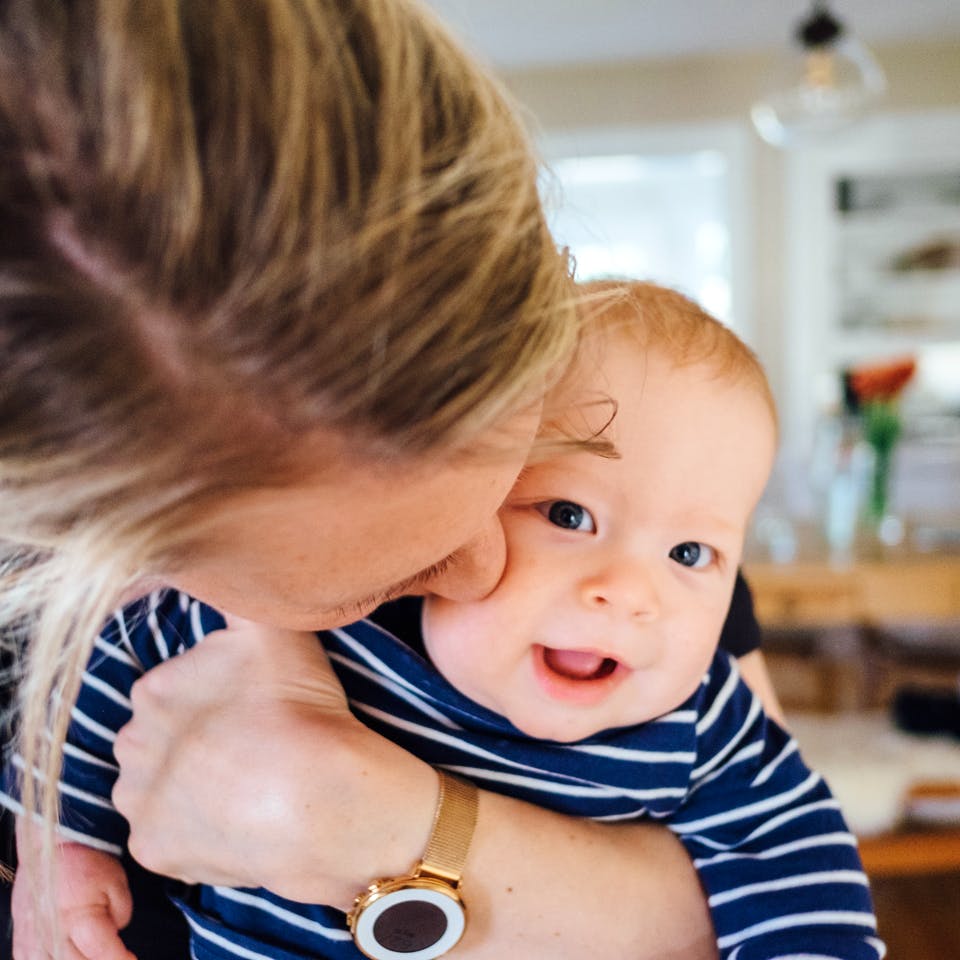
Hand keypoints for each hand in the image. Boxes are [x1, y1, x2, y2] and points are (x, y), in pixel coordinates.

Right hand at [12, 822, 134, 959]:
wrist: (52, 845)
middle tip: (115, 954)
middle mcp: (53, 935)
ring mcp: (33, 940)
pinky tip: (66, 955)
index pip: (104, 955)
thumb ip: (122, 913)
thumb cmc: (86, 860)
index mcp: (79, 919)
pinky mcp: (22, 940)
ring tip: (90, 952)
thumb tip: (117, 934)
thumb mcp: (116, 881)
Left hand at [111, 616, 434, 904]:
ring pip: (159, 788)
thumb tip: (219, 564)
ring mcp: (139, 801)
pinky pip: (169, 838)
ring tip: (245, 785)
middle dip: (193, 741)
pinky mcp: (152, 850)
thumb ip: (239, 596)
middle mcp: (130, 743)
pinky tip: (236, 820)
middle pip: (160, 739)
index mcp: (152, 688)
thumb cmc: (297, 707)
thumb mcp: (271, 628)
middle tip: (249, 745)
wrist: (317, 795)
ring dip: (190, 786)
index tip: (251, 708)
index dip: (214, 699)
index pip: (173, 689)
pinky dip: (196, 831)